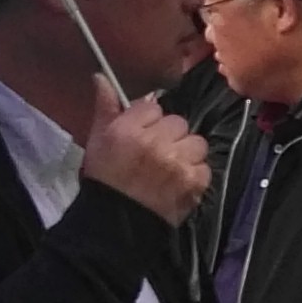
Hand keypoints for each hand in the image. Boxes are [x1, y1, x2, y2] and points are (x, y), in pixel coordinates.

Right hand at [78, 82, 214, 227]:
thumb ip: (105, 107)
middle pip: (177, 123)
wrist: (116, 225)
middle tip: (155, 155)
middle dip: (168, 136)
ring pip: (195, 142)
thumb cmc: (104, 180)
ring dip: (186, 153)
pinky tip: (179, 183)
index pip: (152, 107)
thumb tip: (102, 76)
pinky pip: (204, 167)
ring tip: (171, 168)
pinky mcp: (194, 182)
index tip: (141, 136)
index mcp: (129, 129)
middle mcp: (156, 142)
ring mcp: (178, 162)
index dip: (148, 121)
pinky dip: (195, 174)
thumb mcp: (97, 140)